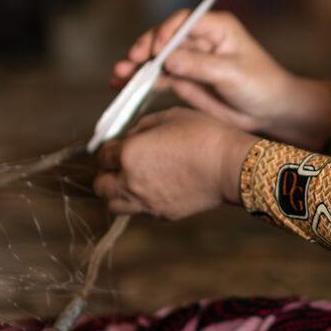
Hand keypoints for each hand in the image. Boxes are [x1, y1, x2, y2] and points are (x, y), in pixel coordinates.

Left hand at [92, 108, 256, 219]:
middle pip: (100, 185)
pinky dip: (139, 202)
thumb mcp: (170, 116)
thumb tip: (131, 135)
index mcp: (129, 154)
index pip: (102, 155)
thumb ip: (143, 126)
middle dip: (107, 173)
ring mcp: (146, 203)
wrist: (230, 166)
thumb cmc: (204, 135)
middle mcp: (131, 182)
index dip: (110, 148)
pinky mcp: (163, 214)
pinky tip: (154, 189)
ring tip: (132, 181)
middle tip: (120, 164)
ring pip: (114, 204)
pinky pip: (139, 211)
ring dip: (117, 192)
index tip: (118, 144)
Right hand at [113, 9, 330, 146]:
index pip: (184, 21)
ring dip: (137, 65)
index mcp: (216, 27)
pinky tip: (123, 85)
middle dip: (144, 48)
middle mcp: (200, 39)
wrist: (270, 110)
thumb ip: (200, 66)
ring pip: (157, 57)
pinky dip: (142, 80)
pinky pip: (159, 76)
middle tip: (131, 61)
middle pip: (164, 37)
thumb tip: (168, 60)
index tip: (156, 50)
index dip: (165, 31)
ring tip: (119, 75)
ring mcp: (190, 59)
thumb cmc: (261, 85)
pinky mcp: (184, 78)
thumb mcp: (232, 74)